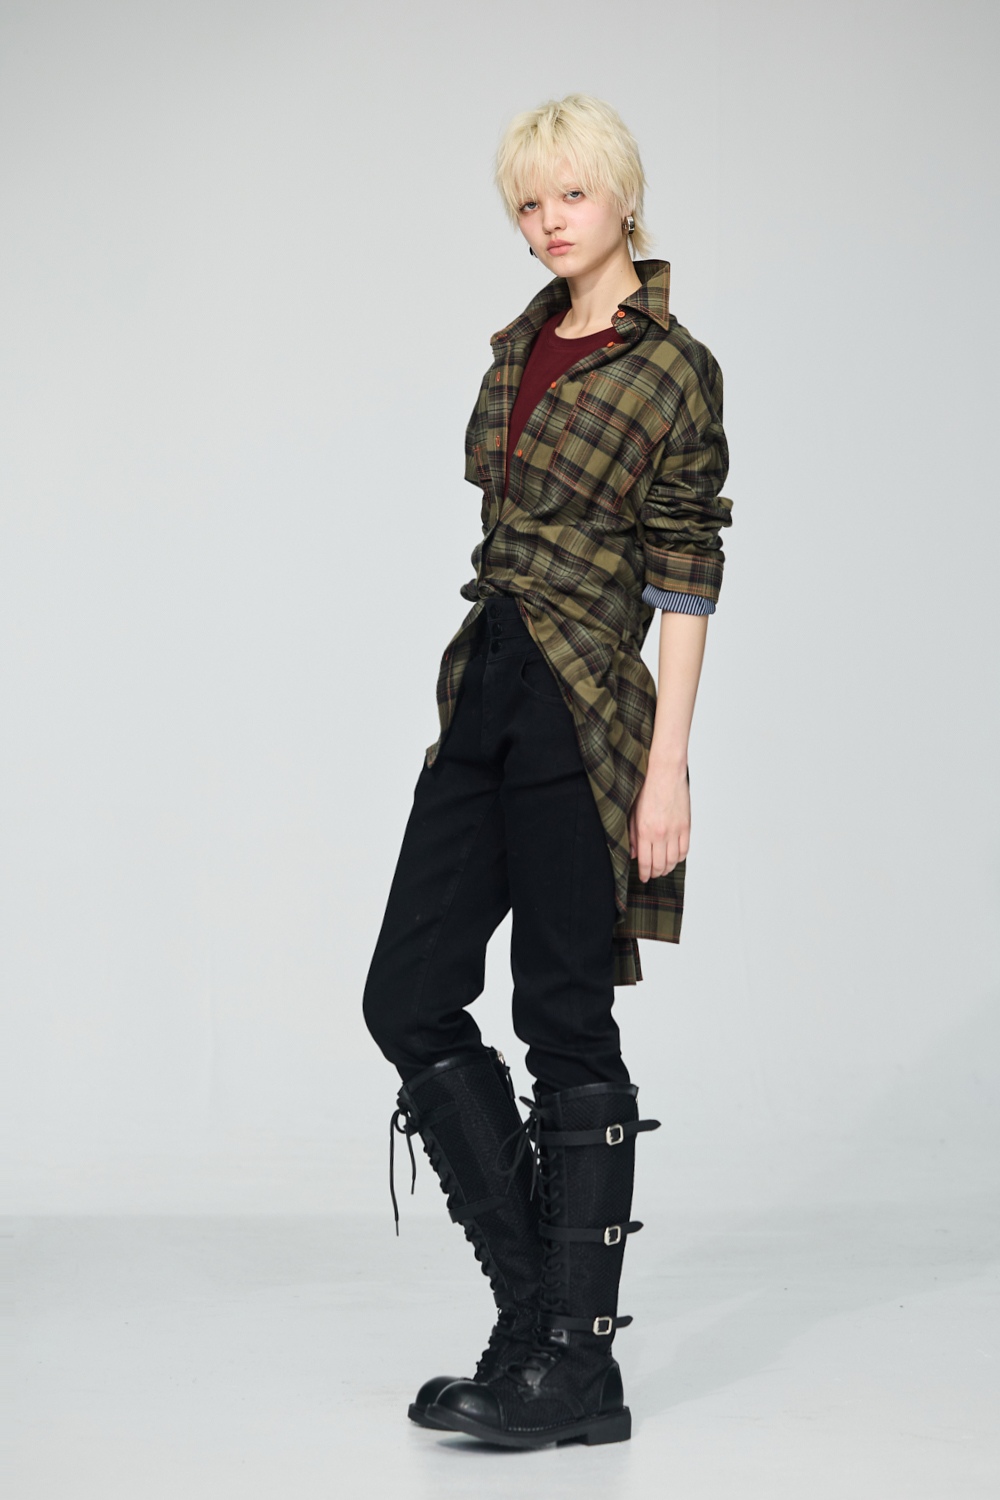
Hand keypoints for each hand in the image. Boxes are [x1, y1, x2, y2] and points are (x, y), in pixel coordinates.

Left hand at [629, 762, 689, 880]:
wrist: (665, 773)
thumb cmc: (646, 789)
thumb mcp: (632, 813)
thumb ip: (631, 835)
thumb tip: (633, 853)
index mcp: (645, 832)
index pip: (645, 862)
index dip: (644, 873)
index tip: (643, 877)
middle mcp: (661, 834)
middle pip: (660, 864)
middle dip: (655, 873)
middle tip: (652, 875)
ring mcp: (675, 831)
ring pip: (674, 860)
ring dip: (668, 868)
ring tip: (663, 869)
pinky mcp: (686, 826)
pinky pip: (685, 850)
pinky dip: (680, 858)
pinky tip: (675, 859)